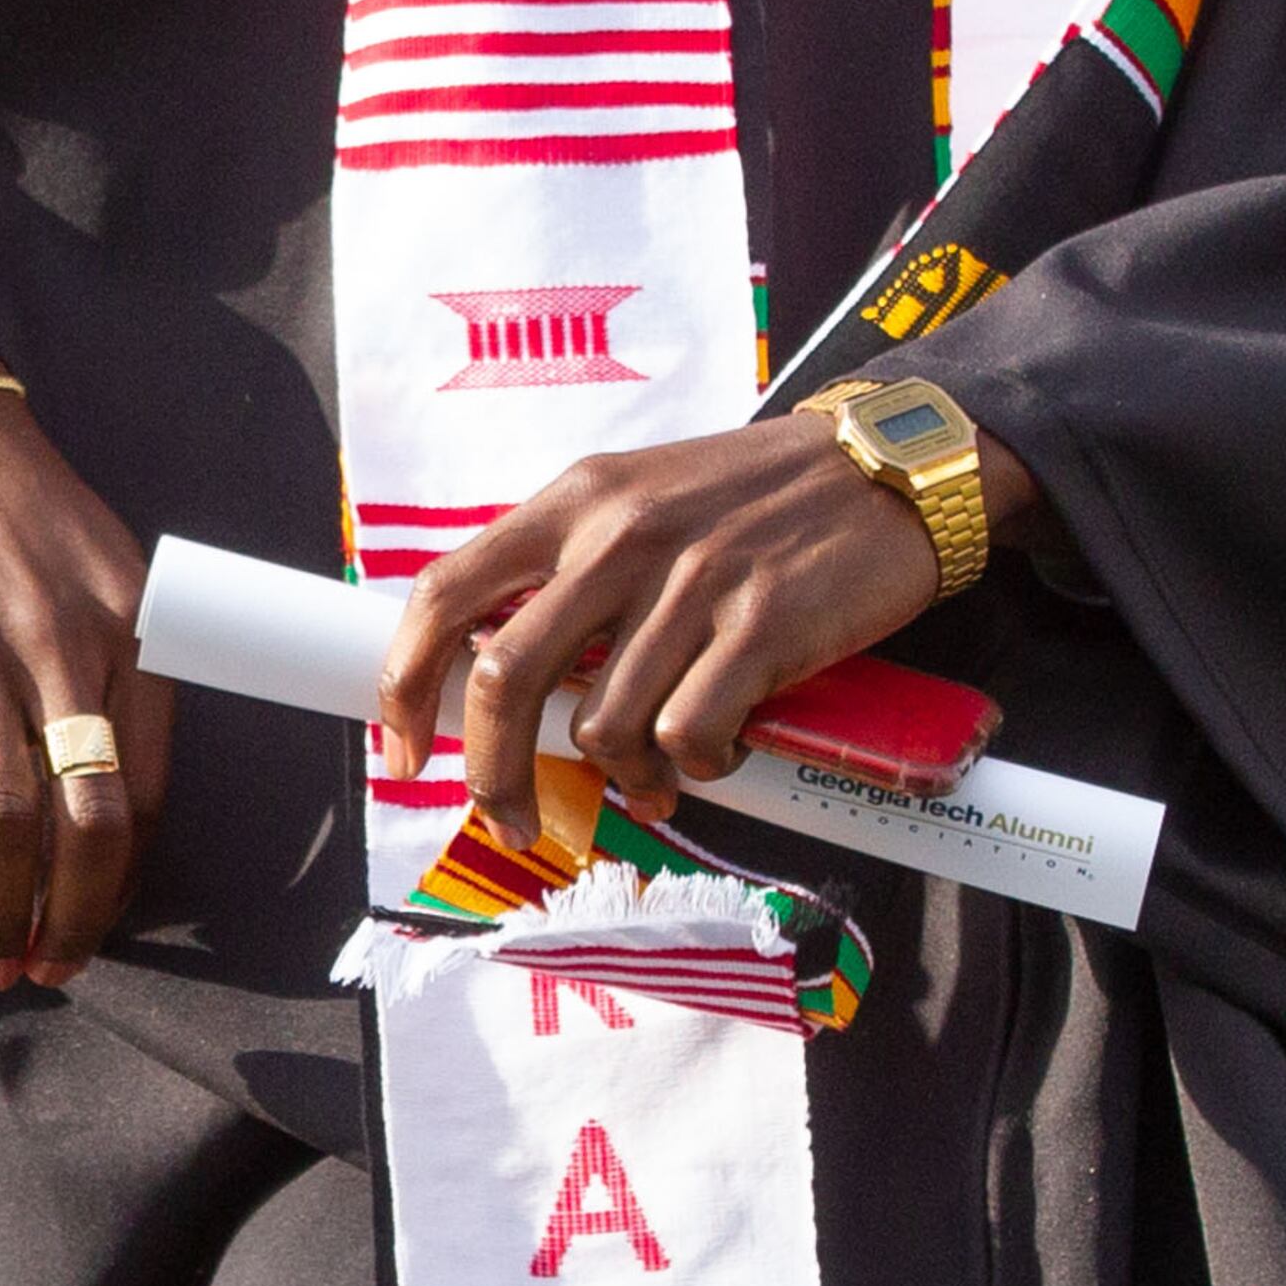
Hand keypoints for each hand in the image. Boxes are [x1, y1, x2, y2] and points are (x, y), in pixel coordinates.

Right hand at [0, 349, 172, 992]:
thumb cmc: (12, 508)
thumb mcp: (106, 568)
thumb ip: (118, 667)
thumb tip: (114, 785)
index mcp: (128, 634)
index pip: (143, 791)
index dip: (122, 880)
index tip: (96, 922)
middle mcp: (64, 652)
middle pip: (86, 825)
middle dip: (74, 919)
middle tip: (50, 970)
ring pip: (4, 825)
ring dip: (0, 915)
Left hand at [377, 415, 1035, 851]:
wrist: (883, 468)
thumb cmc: (753, 496)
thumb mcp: (640, 499)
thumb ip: (569, 570)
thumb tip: (502, 677)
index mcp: (576, 500)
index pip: (448, 592)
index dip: (405, 682)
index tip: (402, 749)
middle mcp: (620, 536)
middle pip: (505, 677)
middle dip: (493, 772)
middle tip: (510, 817)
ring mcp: (692, 582)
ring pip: (605, 726)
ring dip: (624, 776)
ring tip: (658, 775)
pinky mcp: (762, 627)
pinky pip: (691, 735)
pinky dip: (696, 766)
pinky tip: (717, 749)